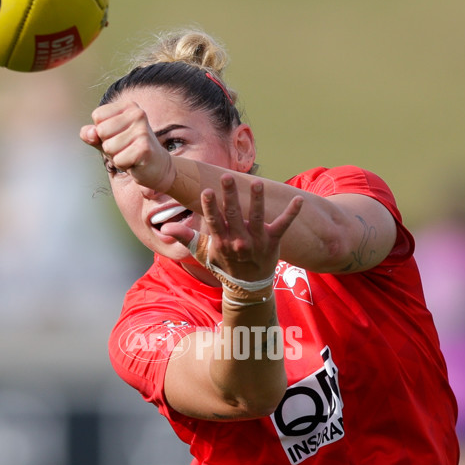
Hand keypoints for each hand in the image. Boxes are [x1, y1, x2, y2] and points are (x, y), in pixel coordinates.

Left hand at [79, 102, 174, 191]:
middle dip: (108, 145)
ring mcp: (142, 130)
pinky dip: (124, 165)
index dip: (102, 131)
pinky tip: (135, 161)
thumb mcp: (107, 138)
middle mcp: (137, 114)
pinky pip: (118, 160)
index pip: (98, 116)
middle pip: (101, 131)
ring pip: (108, 147)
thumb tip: (89, 133)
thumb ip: (92, 134)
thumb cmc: (130, 150)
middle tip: (125, 147)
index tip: (119, 135)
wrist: (157, 167)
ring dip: (117, 156)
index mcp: (128, 106)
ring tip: (130, 154)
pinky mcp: (144, 148)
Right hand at [167, 174, 302, 282]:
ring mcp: (257, 241)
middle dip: (231, 196)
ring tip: (257, 182)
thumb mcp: (202, 253)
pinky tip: (299, 199)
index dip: (210, 206)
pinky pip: (283, 225)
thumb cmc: (223, 265)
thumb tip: (165, 228)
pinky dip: (292, 213)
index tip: (207, 191)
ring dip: (257, 200)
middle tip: (227, 177)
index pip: (214, 221)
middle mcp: (239, 241)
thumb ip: (185, 238)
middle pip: (234, 215)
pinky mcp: (273, 241)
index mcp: (221, 241)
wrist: (247, 287)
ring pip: (258, 217)